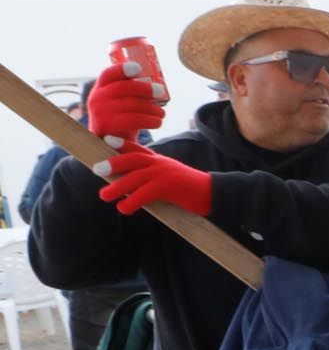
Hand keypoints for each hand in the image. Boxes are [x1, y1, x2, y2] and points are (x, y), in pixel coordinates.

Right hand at [86, 61, 166, 147]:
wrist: (109, 146)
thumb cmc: (120, 119)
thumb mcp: (119, 102)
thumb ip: (129, 91)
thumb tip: (154, 80)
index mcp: (100, 89)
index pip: (108, 74)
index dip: (122, 69)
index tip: (138, 68)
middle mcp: (97, 98)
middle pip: (124, 88)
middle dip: (145, 88)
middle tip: (161, 91)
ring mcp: (101, 112)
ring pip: (132, 104)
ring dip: (152, 108)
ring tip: (162, 113)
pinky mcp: (108, 126)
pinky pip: (133, 119)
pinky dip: (150, 120)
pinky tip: (158, 122)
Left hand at [94, 146, 212, 216]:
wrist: (212, 194)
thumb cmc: (190, 189)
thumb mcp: (171, 177)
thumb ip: (154, 177)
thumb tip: (133, 186)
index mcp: (160, 161)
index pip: (139, 150)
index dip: (123, 144)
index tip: (108, 140)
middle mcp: (160, 164)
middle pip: (133, 159)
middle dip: (114, 163)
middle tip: (96, 169)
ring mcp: (164, 174)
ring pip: (134, 177)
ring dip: (117, 187)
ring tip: (104, 195)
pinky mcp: (168, 187)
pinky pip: (144, 194)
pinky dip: (132, 202)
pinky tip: (124, 209)